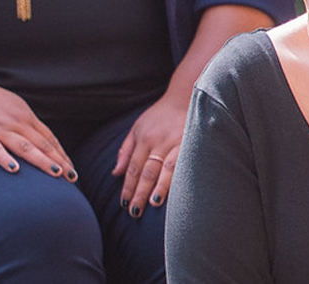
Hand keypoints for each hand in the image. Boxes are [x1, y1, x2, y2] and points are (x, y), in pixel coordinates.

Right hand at [0, 73, 73, 180]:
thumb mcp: (12, 106)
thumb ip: (26, 122)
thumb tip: (42, 139)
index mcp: (24, 115)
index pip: (49, 137)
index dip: (62, 154)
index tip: (72, 169)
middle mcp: (15, 122)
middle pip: (42, 144)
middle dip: (59, 161)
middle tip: (72, 177)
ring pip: (25, 147)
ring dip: (42, 161)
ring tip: (56, 174)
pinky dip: (5, 159)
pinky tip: (14, 170)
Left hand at [112, 92, 188, 214]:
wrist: (186, 97)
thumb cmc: (159, 116)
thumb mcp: (137, 128)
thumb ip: (126, 151)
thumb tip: (115, 173)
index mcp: (144, 139)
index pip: (134, 168)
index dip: (128, 186)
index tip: (123, 202)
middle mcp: (159, 141)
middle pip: (147, 171)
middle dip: (140, 192)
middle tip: (134, 211)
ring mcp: (177, 142)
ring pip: (166, 169)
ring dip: (160, 187)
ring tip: (153, 203)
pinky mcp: (193, 143)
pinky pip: (185, 163)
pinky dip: (180, 177)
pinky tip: (178, 191)